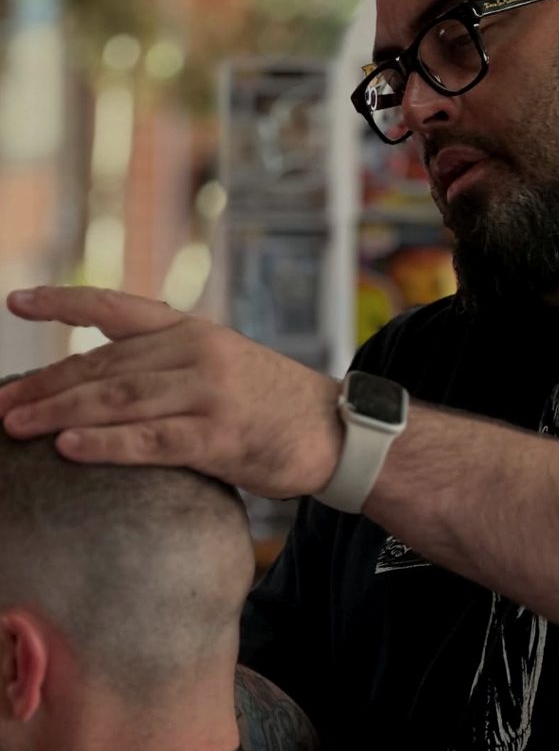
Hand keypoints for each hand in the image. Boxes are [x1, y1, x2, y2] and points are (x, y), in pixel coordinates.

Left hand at [0, 287, 341, 497]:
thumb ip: (167, 365)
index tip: (16, 302)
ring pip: (120, 399)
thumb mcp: (222, 363)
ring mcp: (209, 392)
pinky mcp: (220, 435)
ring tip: (15, 425)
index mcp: (193, 330)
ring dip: (61, 413)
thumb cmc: (270, 402)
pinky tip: (69, 448)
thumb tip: (99, 382)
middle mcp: (197, 352)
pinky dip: (107, 444)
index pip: (117, 308)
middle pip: (106, 365)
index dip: (64, 302)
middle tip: (2, 405)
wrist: (334, 429)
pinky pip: (152, 440)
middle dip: (47, 384)